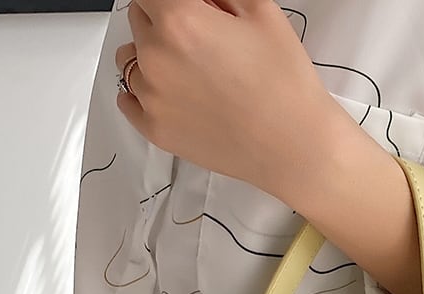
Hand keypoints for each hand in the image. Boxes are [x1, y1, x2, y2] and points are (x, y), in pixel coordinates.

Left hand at [115, 0, 341, 197]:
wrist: (294, 148)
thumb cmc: (284, 84)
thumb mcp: (261, 11)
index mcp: (179, 20)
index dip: (174, 0)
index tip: (193, 11)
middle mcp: (155, 57)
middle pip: (139, 19)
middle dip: (163, 21)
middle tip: (202, 41)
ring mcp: (151, 98)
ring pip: (130, 59)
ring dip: (151, 56)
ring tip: (190, 72)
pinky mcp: (156, 131)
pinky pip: (129, 101)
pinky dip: (144, 93)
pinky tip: (174, 94)